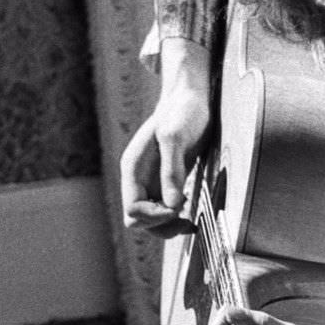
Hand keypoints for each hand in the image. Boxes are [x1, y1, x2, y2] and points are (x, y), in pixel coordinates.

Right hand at [120, 82, 209, 231]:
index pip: (133, 209)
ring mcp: (150, 181)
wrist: (190, 98)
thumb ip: (172, 170)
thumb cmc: (182, 111)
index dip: (155, 215)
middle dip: (159, 225)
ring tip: (189, 223)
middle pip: (138, 220)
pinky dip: (174, 218)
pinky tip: (191, 217)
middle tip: (185, 221)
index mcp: (133, 168)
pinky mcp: (165, 182)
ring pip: (150, 219)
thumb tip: (172, 204)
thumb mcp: (176, 137)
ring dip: (167, 226)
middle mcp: (138, 178)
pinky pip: (163, 210)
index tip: (178, 207)